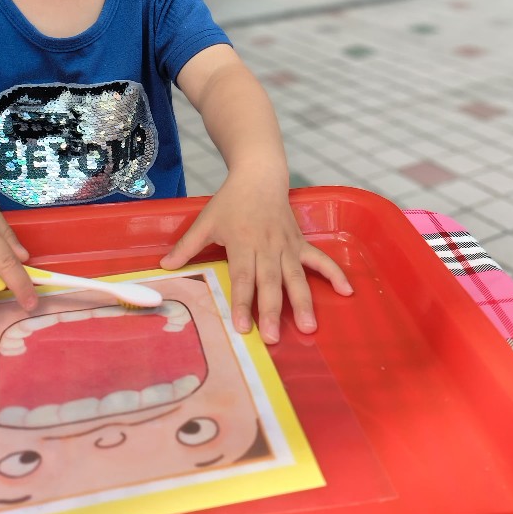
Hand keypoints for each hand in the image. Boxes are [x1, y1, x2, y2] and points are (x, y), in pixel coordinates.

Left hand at [160, 177, 351, 343]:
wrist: (260, 175)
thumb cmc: (231, 201)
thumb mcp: (205, 221)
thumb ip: (187, 247)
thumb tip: (164, 268)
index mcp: (243, 243)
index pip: (243, 277)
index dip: (243, 303)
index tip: (243, 327)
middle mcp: (267, 247)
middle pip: (270, 282)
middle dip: (272, 311)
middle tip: (274, 338)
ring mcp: (287, 245)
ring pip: (296, 276)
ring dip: (303, 302)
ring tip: (308, 327)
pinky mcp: (301, 242)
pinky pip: (320, 259)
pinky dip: (335, 273)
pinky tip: (347, 292)